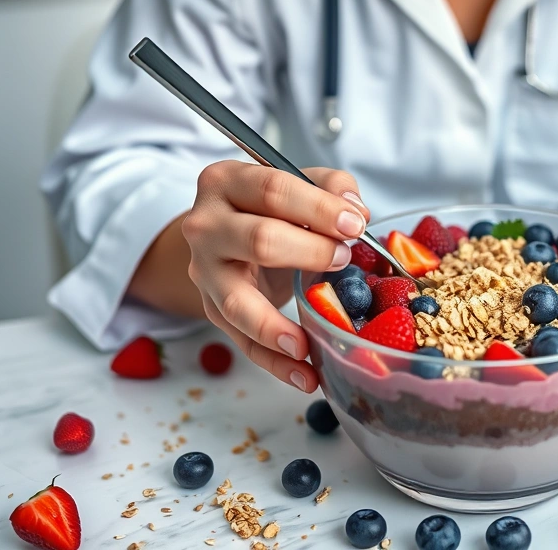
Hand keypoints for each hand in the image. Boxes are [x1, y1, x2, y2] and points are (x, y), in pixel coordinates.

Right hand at [181, 160, 369, 390]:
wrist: (226, 235)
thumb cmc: (270, 208)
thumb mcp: (298, 185)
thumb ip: (330, 186)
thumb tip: (354, 211)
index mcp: (226, 182)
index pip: (272, 190)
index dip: (318, 208)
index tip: (354, 226)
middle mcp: (205, 225)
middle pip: (258, 240)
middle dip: (310, 253)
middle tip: (343, 260)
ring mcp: (203, 272)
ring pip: (238, 302)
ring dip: (278, 326)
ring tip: (310, 342)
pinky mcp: (211, 309)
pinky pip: (242, 341)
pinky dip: (274, 363)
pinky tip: (304, 376)